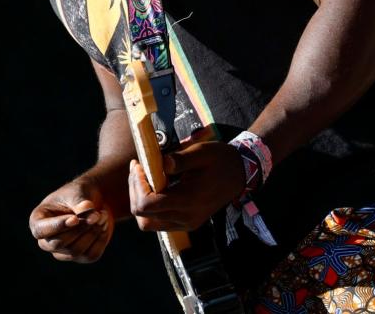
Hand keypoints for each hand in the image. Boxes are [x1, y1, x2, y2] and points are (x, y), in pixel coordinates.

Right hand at [29, 176, 113, 262]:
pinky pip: (91, 255)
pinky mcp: (80, 257)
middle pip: (58, 243)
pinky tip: (102, 225)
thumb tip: (90, 213)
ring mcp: (62, 252)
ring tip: (100, 215)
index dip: (57, 226)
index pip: (41, 231)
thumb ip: (80, 202)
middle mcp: (46, 240)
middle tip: (95, 214)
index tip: (75, 218)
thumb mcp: (76, 193)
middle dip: (79, 229)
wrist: (92, 203)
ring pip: (75, 251)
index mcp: (38, 221)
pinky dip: (100, 239)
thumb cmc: (77, 194)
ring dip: (91, 232)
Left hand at [128, 141, 245, 232]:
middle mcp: (185, 218)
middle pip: (143, 217)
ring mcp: (186, 223)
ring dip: (140, 200)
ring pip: (148, 223)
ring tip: (143, 176)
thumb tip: (161, 163)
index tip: (140, 166)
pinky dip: (150, 206)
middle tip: (138, 168)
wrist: (240, 173)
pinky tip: (153, 185)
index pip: (147, 205)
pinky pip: (158, 221)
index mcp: (188, 200)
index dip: (137, 186)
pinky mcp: (186, 222)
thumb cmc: (220, 159)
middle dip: (135, 192)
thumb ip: (180, 159)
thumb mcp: (201, 152)